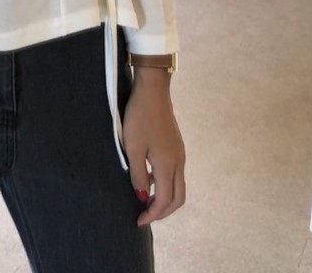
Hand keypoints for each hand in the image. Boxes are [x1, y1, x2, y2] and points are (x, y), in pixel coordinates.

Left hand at [123, 68, 185, 226]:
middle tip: (145, 216)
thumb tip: (142, 197)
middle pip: (178, 198)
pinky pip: (174, 173)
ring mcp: (179, 153)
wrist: (153, 91)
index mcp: (168, 165)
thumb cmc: (140, 118)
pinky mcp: (176, 145)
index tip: (138, 221)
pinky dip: (164, 183)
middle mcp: (178, 162)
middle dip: (163, 212)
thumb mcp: (132, 147)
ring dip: (164, 198)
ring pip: (178, 186)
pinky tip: (147, 177)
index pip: (165, 201)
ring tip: (144, 199)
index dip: (153, 214)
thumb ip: (137, 174)